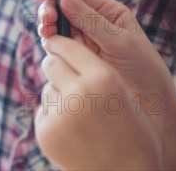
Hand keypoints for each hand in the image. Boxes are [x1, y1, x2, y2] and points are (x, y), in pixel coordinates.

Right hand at [30, 0, 175, 169]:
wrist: (150, 106)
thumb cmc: (143, 70)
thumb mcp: (120, 41)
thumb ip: (91, 20)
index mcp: (107, 12)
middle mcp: (91, 24)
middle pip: (61, 9)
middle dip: (49, 11)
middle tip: (47, 19)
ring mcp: (81, 43)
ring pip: (55, 28)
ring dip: (48, 28)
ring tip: (48, 33)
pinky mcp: (74, 60)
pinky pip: (55, 48)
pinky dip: (50, 46)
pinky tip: (53, 49)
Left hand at [35, 37, 162, 169]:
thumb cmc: (131, 134)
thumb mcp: (122, 95)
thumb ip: (96, 73)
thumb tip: (64, 52)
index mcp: (104, 78)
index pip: (68, 47)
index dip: (60, 43)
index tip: (54, 40)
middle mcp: (80, 92)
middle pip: (51, 63)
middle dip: (56, 65)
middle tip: (63, 73)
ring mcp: (60, 113)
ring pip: (48, 88)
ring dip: (58, 94)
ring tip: (80, 116)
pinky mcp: (46, 131)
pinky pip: (44, 111)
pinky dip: (54, 116)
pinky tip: (73, 132)